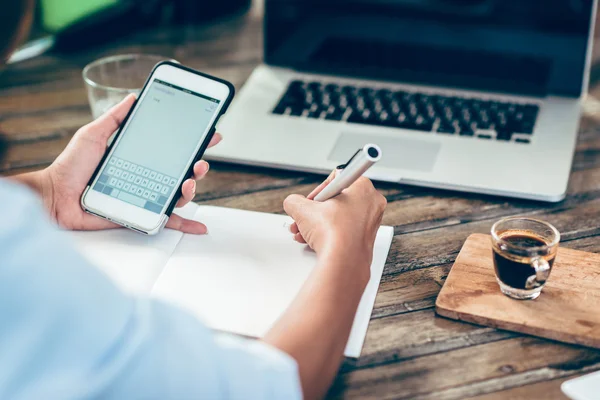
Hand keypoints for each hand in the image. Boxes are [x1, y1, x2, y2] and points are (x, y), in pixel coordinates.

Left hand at [41, 94, 219, 233]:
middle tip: (199, 161)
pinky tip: (199, 226)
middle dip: (198, 164)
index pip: (172, 148)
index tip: (209, 133)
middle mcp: (147, 176)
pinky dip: (185, 224)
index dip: (193, 141)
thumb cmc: (70, 167)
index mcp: (140, 157)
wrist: (55, 196)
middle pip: (182, 171)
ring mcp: (146, 195)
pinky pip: (167, 220)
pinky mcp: (142, 214)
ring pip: (179, 194)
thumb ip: (114, 118)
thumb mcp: (93, 134)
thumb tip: (133, 97)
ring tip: (189, 182)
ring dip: (192, 188)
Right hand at [283, 174, 386, 267]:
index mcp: (363, 187)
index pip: (337, 178)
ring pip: (339, 217)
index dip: (319, 191)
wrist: (343, 262)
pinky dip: (329, 234)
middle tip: (307, 217)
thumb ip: (294, 201)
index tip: (312, 201)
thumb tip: (292, 203)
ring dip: (319, 223)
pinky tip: (315, 240)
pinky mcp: (367, 239)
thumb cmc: (334, 233)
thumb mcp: (303, 209)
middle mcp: (372, 203)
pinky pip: (345, 230)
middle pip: (337, 200)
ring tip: (305, 231)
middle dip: (317, 210)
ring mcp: (372, 223)